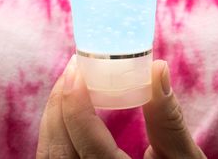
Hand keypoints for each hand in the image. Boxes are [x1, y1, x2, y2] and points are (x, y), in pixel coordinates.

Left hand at [36, 56, 205, 157]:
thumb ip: (168, 118)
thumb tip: (157, 68)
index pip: (89, 147)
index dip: (76, 105)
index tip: (78, 68)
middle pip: (59, 150)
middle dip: (59, 104)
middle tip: (73, 68)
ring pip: (49, 156)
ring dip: (54, 117)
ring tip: (70, 84)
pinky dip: (56, 133)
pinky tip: (68, 111)